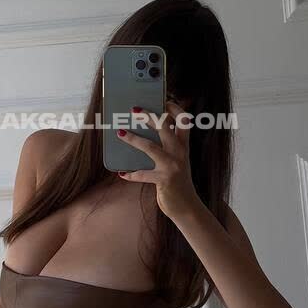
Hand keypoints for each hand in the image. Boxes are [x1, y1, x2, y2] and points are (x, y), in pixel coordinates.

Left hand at [116, 100, 200, 221]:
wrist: (187, 207)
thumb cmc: (178, 181)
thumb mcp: (176, 161)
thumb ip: (167, 148)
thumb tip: (147, 132)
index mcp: (184, 146)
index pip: (185, 121)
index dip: (175, 109)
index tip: (164, 100)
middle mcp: (180, 153)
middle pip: (165, 128)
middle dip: (150, 116)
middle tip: (134, 109)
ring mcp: (173, 166)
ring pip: (151, 147)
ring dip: (134, 139)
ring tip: (120, 133)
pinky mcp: (164, 180)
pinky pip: (143, 174)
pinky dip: (131, 173)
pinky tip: (122, 173)